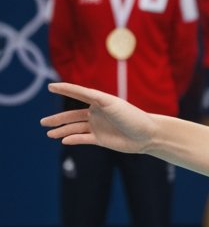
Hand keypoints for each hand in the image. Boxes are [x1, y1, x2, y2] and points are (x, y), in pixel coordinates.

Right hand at [41, 83, 156, 152]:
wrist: (147, 135)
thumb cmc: (131, 116)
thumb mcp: (110, 103)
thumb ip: (91, 96)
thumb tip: (74, 89)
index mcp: (99, 101)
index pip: (78, 94)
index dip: (65, 90)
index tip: (51, 86)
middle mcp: (97, 113)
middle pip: (72, 116)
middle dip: (58, 119)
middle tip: (42, 122)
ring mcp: (98, 127)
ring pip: (75, 129)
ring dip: (62, 130)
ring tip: (49, 133)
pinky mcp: (101, 140)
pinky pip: (83, 139)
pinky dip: (73, 139)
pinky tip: (64, 140)